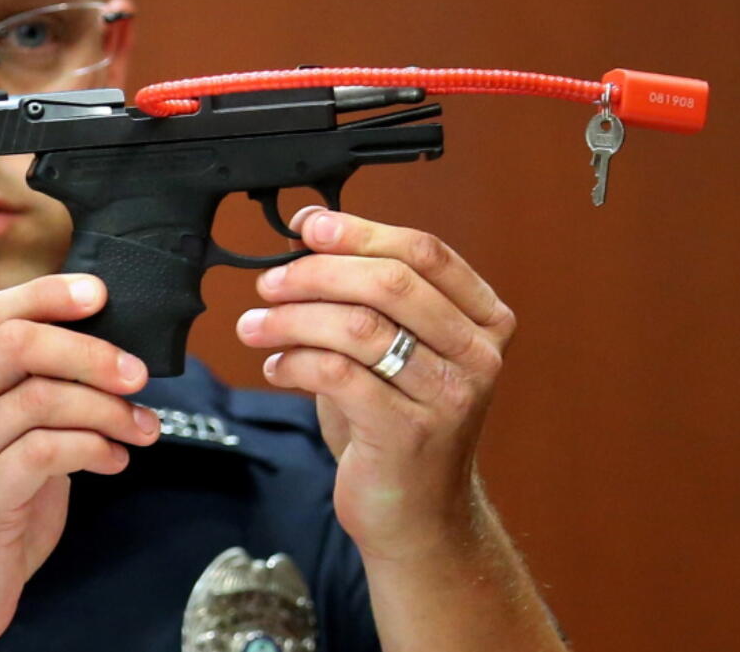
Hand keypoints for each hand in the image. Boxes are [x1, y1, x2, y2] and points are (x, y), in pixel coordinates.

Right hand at [0, 274, 159, 651]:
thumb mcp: (4, 440)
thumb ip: (38, 393)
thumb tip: (110, 352)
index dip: (47, 294)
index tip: (100, 294)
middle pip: (15, 343)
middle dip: (89, 350)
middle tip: (137, 373)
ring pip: (39, 397)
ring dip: (107, 409)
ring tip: (142, 428)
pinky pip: (45, 453)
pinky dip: (95, 449)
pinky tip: (115, 460)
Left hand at [236, 207, 515, 564]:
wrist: (418, 514)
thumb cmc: (399, 420)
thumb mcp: (399, 348)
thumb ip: (368, 294)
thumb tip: (310, 231)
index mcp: (484, 319)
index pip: (423, 252)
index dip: (360, 231)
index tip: (309, 226)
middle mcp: (477, 355)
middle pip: (390, 282)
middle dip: (317, 272)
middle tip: (269, 281)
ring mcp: (449, 396)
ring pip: (358, 327)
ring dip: (293, 318)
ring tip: (256, 325)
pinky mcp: (408, 433)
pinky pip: (337, 374)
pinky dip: (294, 363)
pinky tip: (276, 368)